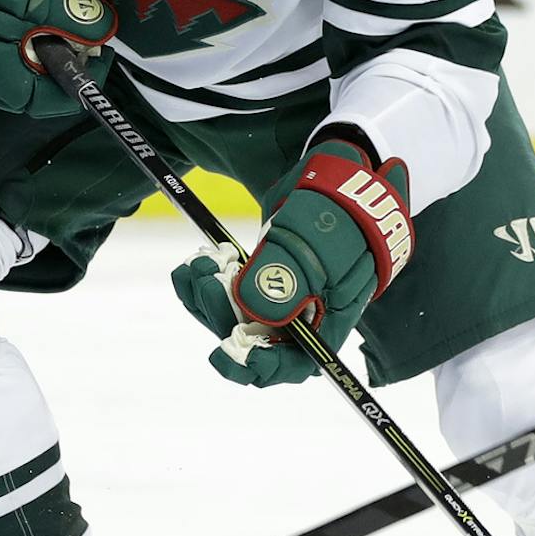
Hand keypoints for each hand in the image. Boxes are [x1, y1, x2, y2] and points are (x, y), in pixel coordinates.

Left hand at [169, 138, 412, 386]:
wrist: (341, 167)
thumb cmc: (341, 207)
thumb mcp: (316, 243)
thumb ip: (286, 281)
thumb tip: (249, 317)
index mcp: (330, 317)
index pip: (297, 363)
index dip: (261, 368)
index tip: (224, 355)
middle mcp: (306, 312)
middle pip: (256, 339)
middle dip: (220, 318)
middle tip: (201, 283)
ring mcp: (285, 292)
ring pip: (236, 314)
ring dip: (207, 299)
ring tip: (193, 268)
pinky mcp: (266, 271)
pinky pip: (230, 290)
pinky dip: (209, 281)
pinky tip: (194, 265)